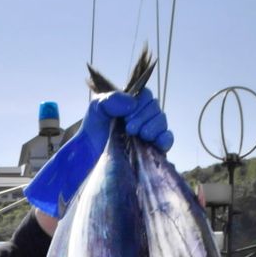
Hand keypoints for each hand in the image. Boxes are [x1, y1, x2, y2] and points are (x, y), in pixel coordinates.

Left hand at [25, 87, 172, 215]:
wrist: (88, 160)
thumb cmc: (92, 134)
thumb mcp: (97, 110)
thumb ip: (111, 99)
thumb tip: (131, 103)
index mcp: (131, 105)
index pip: (146, 97)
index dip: (140, 104)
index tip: (126, 116)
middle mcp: (142, 118)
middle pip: (155, 109)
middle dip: (144, 116)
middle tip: (129, 128)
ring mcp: (148, 134)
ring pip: (162, 122)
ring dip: (153, 126)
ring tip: (137, 135)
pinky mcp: (152, 150)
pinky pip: (167, 139)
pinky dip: (165, 138)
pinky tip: (156, 142)